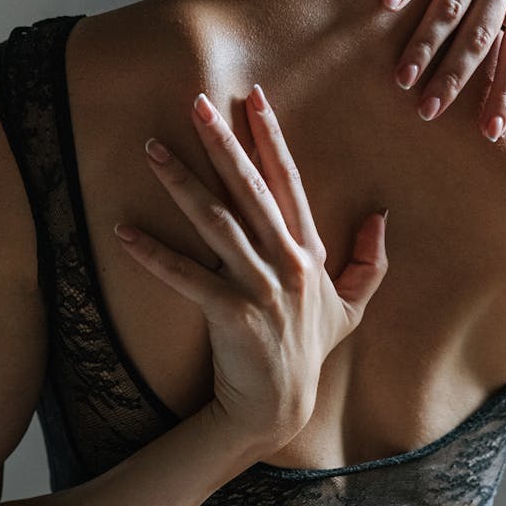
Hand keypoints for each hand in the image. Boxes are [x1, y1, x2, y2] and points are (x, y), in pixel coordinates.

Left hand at [113, 86, 387, 452]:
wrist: (279, 408)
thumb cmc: (308, 351)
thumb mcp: (351, 307)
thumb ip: (368, 263)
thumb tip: (382, 217)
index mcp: (307, 251)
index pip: (287, 181)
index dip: (271, 137)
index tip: (254, 97)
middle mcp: (286, 262)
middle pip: (249, 189)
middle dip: (222, 141)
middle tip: (195, 103)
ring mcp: (260, 287)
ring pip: (215, 222)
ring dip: (181, 182)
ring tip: (151, 149)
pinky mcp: (231, 314)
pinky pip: (185, 276)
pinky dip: (152, 253)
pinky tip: (124, 230)